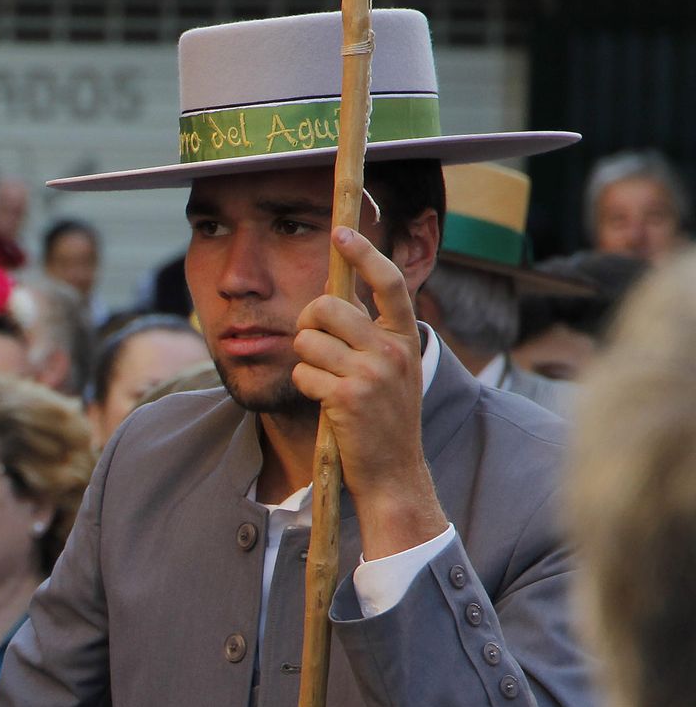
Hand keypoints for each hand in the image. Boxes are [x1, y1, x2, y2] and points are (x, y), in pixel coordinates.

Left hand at [291, 226, 447, 560]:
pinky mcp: (346, 396)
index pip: (389, 282)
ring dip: (305, 360)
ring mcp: (370, 373)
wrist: (394, 473)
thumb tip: (332, 294)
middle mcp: (392, 350)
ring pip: (307, 340)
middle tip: (315, 346)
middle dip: (308, 323)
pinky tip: (325, 403)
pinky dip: (304, 385)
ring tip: (325, 381)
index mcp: (405, 338)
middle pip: (325, 305)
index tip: (340, 233)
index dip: (363, 254)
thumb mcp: (391, 370)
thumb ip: (370, 334)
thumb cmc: (385, 419)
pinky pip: (302, 372)